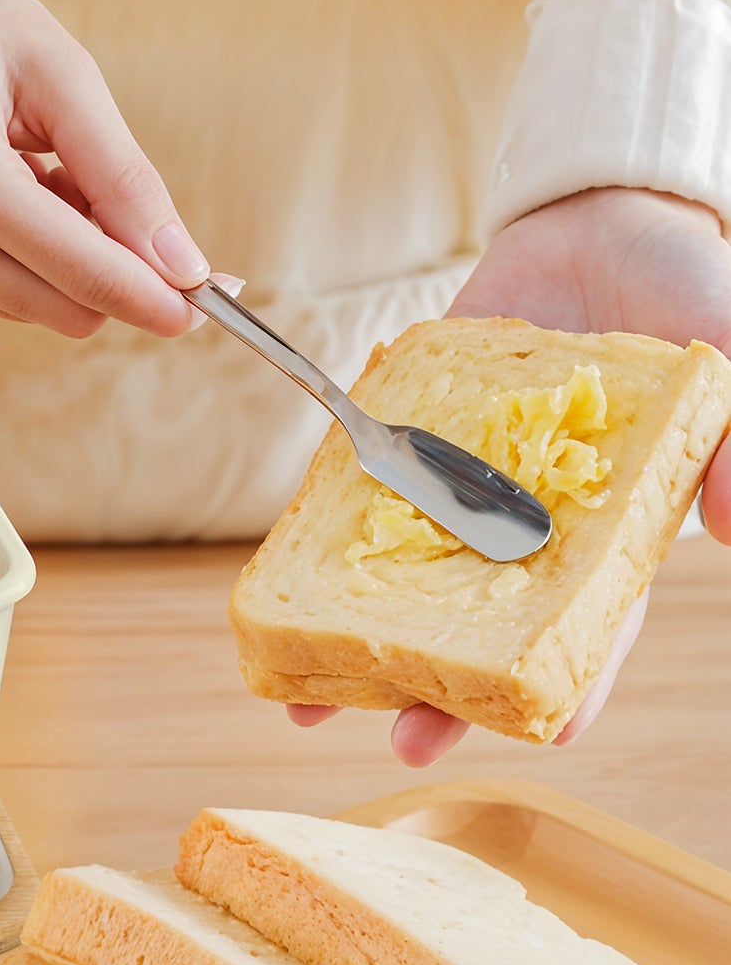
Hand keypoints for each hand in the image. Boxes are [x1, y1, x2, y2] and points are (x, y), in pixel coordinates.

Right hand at [0, 0, 207, 337]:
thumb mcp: (61, 75)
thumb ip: (124, 176)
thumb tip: (183, 268)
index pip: (76, 271)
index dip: (148, 295)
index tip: (202, 306)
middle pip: (63, 308)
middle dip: (108, 269)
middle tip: (100, 189)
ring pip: (39, 310)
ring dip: (65, 259)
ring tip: (34, 175)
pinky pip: (5, 303)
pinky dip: (28, 262)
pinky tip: (6, 201)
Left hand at [292, 187, 730, 765]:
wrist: (598, 220)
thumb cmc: (685, 294)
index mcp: (601, 534)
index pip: (590, 631)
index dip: (568, 687)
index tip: (547, 738)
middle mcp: (521, 529)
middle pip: (477, 634)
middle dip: (444, 698)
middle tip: (406, 745)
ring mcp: (457, 491)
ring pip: (404, 591)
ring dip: (359, 652)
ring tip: (310, 707)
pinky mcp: (403, 444)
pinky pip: (357, 506)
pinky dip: (320, 553)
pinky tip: (280, 599)